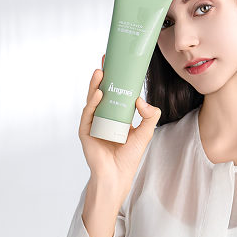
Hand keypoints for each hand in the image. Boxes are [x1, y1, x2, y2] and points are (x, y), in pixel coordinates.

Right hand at [78, 54, 160, 202]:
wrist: (117, 176)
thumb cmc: (129, 156)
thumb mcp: (145, 133)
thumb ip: (149, 116)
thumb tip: (141, 99)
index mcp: (116, 115)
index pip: (115, 92)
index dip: (116, 78)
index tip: (118, 62)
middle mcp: (103, 116)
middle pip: (102, 92)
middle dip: (104, 75)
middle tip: (106, 60)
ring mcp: (93, 123)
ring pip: (93, 100)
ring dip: (96, 85)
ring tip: (101, 72)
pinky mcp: (86, 131)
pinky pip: (88, 114)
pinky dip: (93, 103)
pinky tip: (98, 94)